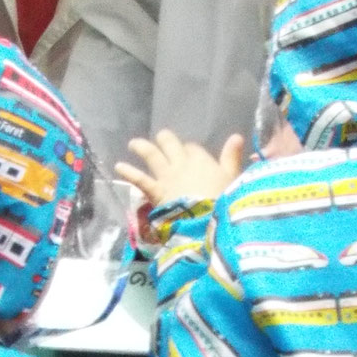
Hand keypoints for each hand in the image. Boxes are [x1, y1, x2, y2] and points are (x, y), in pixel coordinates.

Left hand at [117, 130, 244, 207]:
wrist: (206, 220)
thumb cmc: (224, 200)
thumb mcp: (233, 178)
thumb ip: (232, 157)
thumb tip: (238, 136)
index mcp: (202, 159)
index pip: (193, 149)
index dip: (191, 150)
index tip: (191, 154)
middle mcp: (182, 163)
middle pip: (171, 144)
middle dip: (165, 140)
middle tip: (162, 138)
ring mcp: (166, 176)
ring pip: (152, 155)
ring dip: (142, 147)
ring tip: (133, 143)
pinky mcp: (156, 190)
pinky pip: (140, 178)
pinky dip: (128, 171)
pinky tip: (118, 166)